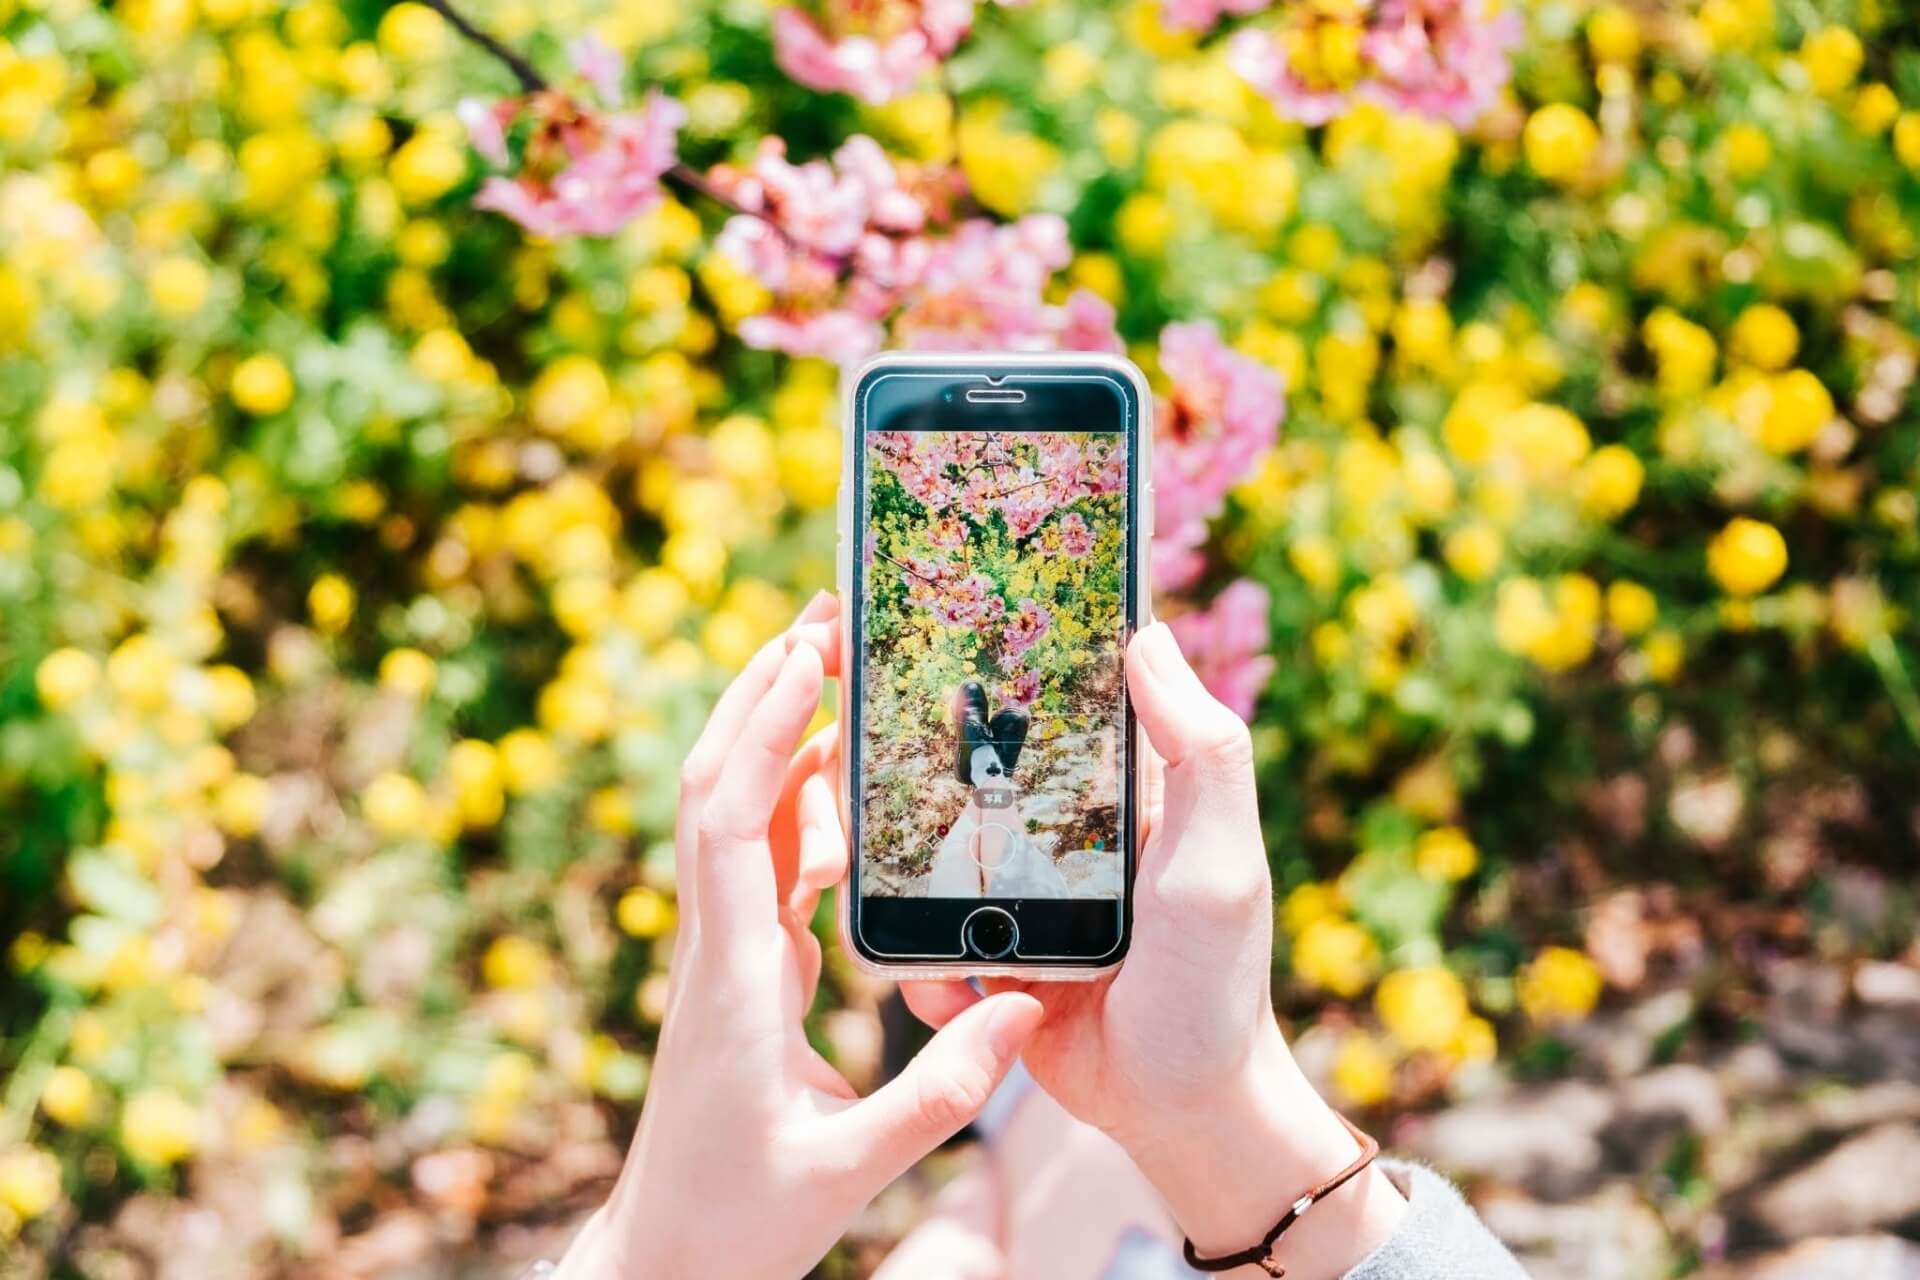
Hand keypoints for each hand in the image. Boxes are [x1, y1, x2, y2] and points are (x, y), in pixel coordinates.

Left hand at [557, 593, 1043, 1279]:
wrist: (666, 1255)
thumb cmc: (743, 1218)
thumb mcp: (850, 1168)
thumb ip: (939, 1095)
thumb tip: (1022, 1015)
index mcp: (736, 980)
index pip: (730, 825)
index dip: (758, 732)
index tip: (800, 657)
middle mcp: (717, 948)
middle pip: (717, 791)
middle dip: (758, 697)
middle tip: (819, 622)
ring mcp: (721, 954)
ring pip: (735, 818)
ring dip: (775, 739)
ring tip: (837, 671)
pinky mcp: (739, 970)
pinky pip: (762, 864)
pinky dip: (797, 808)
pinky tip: (846, 788)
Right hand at [903, 623, 1404, 1279]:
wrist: (1180, 1112)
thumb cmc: (1214, 979)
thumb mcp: (1219, 859)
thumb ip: (1199, 754)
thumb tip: (1148, 635)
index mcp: (1116, 790)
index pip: (1048, 701)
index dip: (996, 659)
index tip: (926, 621)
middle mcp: (1058, 832)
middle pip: (963, 769)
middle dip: (907, 759)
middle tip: (849, 737)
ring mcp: (1013, 896)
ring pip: (921, 853)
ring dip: (889, 863)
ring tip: (856, 862)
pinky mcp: (981, 959)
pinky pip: (920, 942)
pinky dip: (916, 961)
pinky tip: (946, 984)